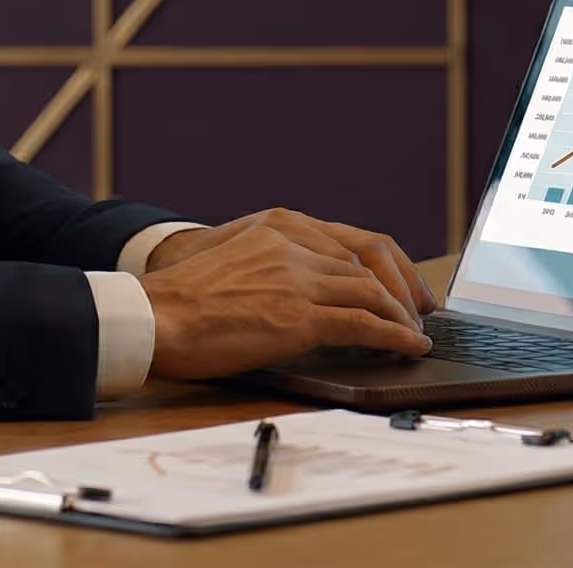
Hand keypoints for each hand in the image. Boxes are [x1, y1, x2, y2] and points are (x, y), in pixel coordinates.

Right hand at [145, 208, 435, 321]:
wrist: (151, 317)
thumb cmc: (182, 299)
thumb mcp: (233, 257)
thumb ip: (272, 261)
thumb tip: (305, 288)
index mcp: (279, 224)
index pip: (353, 238)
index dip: (388, 264)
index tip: (404, 285)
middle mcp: (294, 242)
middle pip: (371, 261)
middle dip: (403, 288)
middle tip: (421, 312)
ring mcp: (297, 278)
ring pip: (371, 292)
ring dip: (401, 316)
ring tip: (414, 335)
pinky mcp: (297, 317)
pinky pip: (362, 324)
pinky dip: (393, 336)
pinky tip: (408, 347)